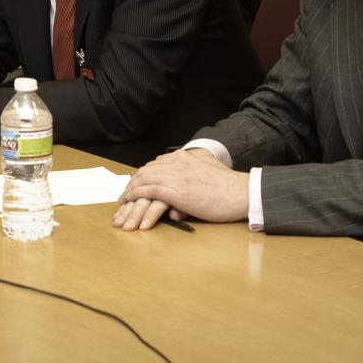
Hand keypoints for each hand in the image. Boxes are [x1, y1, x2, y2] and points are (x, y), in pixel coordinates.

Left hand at [113, 148, 249, 229]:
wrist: (240, 192)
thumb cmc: (228, 186)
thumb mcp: (207, 170)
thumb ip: (191, 173)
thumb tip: (182, 183)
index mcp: (183, 157)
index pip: (154, 165)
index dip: (141, 177)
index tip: (133, 187)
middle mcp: (176, 163)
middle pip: (145, 172)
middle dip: (131, 186)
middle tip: (122, 199)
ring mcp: (176, 176)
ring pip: (144, 181)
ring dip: (130, 194)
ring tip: (122, 205)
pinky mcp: (177, 191)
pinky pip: (149, 192)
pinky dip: (137, 197)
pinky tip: (130, 204)